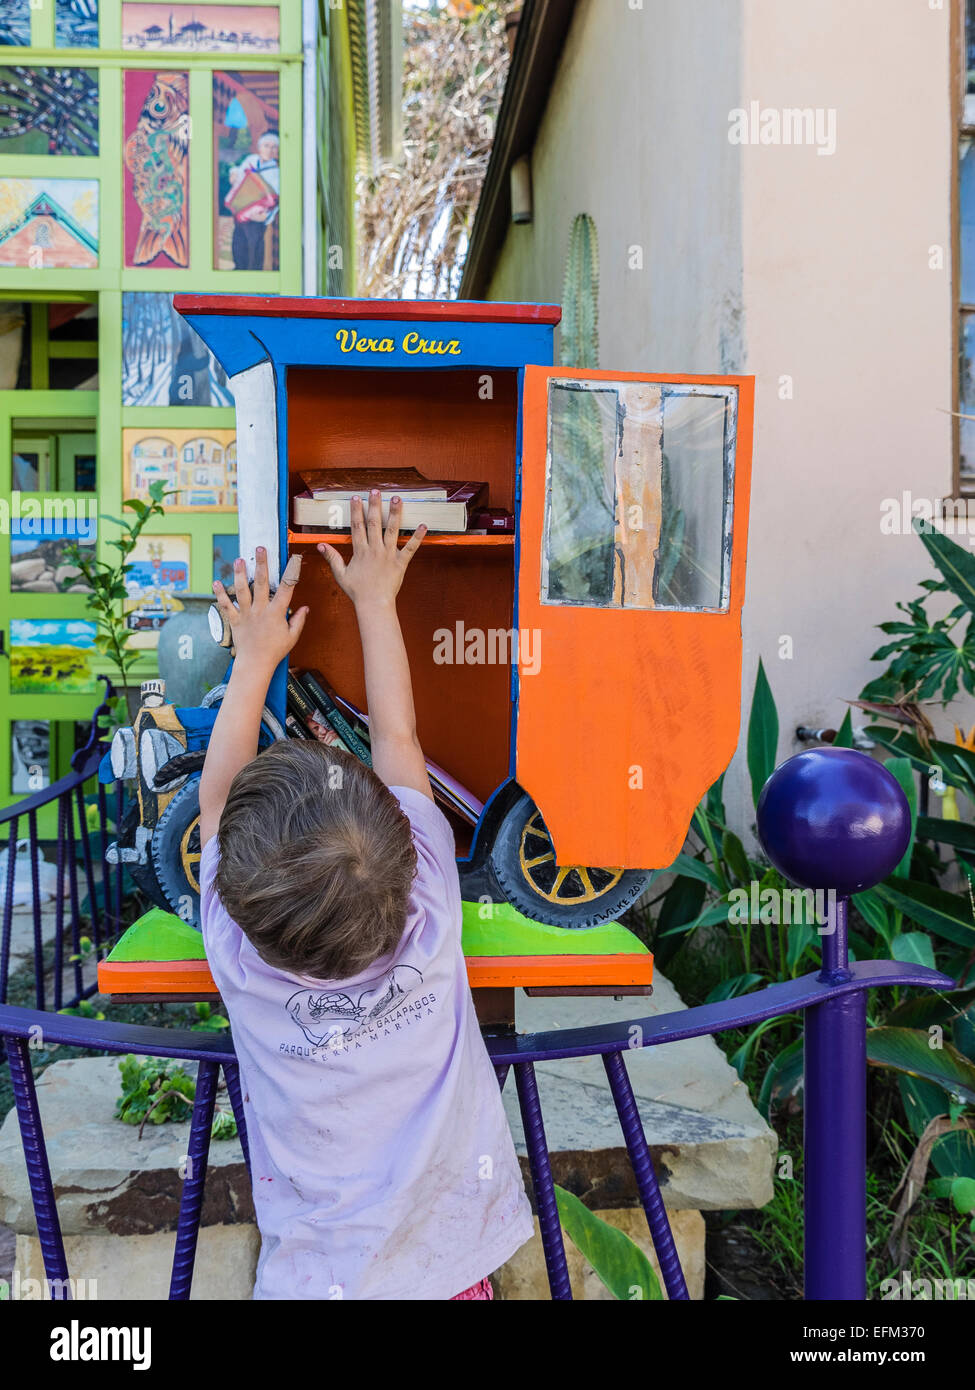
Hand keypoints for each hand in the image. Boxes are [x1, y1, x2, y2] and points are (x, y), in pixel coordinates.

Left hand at [211, 546, 307, 675]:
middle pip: (262, 583)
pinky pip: (226, 606)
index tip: (294, 559)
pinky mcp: (234, 620)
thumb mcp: (292, 637)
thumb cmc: (275, 651)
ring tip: (239, 560)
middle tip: (260, 548)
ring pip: (242, 591)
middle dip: (262, 564)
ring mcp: (246, 614)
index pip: (287, 588)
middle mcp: (260, 610)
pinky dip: (220, 595)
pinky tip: (216, 583)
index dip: (292, 572)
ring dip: (240, 574)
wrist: (255, 664)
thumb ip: (298, 620)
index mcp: (277, 613)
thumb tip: (305, 608)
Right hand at [318, 492, 425, 608]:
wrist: (374, 604)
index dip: (356, 510)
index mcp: (360, 551)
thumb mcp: (340, 574)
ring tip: (397, 498)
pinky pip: (410, 548)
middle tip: (376, 491)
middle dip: (374, 505)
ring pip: (392, 530)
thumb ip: (332, 558)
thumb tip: (321, 546)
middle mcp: (374, 549)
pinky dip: (417, 537)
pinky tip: (423, 525)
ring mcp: (388, 554)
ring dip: (395, 513)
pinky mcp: (401, 562)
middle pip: (374, 523)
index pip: (357, 526)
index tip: (356, 497)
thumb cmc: (357, 591)